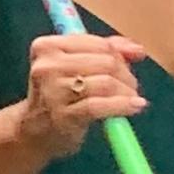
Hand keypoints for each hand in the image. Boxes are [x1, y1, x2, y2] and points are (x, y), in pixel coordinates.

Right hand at [14, 33, 149, 155]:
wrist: (36, 130)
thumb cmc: (60, 95)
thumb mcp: (75, 66)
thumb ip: (106, 52)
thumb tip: (137, 50)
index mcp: (46, 47)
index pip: (98, 44)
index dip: (120, 54)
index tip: (130, 64)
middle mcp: (46, 66)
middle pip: (106, 62)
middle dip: (126, 75)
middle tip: (130, 87)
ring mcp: (52, 91)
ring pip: (106, 83)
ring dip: (128, 92)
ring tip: (131, 99)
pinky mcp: (62, 115)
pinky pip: (100, 106)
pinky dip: (123, 105)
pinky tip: (135, 106)